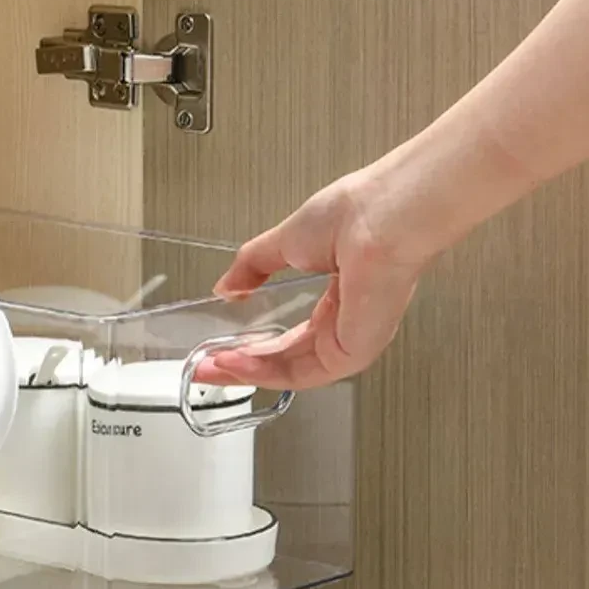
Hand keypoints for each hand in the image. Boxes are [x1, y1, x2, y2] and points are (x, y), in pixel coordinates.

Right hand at [196, 166, 432, 391]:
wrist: (380, 217)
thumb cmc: (355, 215)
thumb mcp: (285, 241)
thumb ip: (252, 267)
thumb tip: (226, 285)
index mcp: (338, 296)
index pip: (292, 335)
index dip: (253, 345)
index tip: (219, 348)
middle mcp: (347, 322)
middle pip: (288, 360)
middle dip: (243, 366)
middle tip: (208, 367)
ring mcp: (353, 338)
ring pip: (294, 371)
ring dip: (250, 371)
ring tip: (215, 367)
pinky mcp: (354, 350)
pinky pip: (305, 374)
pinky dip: (267, 371)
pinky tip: (239, 364)